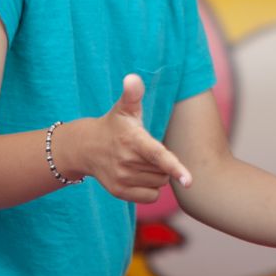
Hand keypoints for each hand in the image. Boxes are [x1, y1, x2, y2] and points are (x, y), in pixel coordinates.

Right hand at [56, 74, 192, 203]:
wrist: (86, 147)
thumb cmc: (115, 125)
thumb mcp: (124, 107)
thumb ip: (133, 93)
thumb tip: (132, 78)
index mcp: (133, 140)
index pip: (157, 155)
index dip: (175, 167)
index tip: (189, 180)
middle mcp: (126, 161)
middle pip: (164, 172)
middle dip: (163, 164)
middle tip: (147, 151)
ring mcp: (121, 179)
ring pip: (159, 184)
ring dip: (157, 175)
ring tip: (141, 161)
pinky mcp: (119, 192)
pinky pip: (151, 197)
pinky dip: (151, 188)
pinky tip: (139, 175)